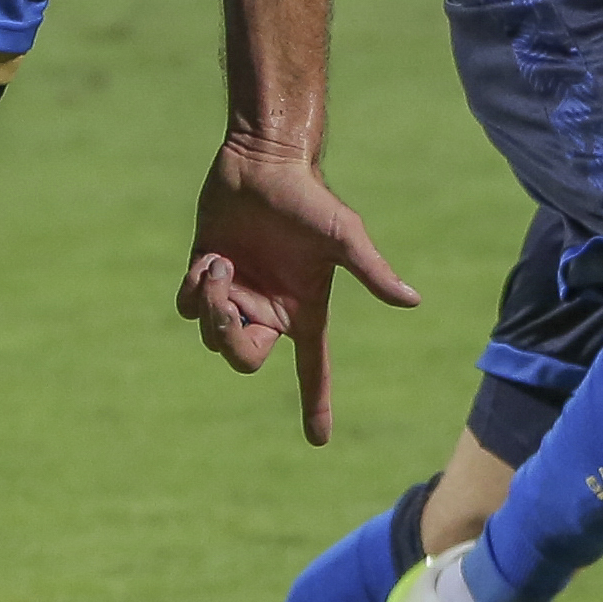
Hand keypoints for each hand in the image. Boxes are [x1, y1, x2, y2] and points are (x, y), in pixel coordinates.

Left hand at [177, 135, 418, 446]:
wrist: (263, 161)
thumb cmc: (308, 197)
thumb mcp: (344, 236)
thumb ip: (372, 272)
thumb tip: (413, 301)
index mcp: (304, 310)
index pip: (313, 368)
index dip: (316, 405)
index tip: (318, 440)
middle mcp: (270, 307)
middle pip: (244, 357)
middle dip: (229, 337)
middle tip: (225, 297)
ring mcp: (237, 292)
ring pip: (212, 331)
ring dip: (210, 302)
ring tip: (222, 263)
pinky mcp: (208, 271)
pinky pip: (190, 306)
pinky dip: (194, 290)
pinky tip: (211, 259)